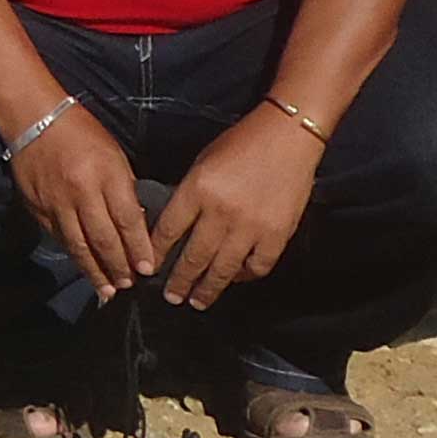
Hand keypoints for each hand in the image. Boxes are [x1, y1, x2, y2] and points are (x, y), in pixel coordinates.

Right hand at [6, 100, 154, 302]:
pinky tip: (84, 267)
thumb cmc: (81, 132)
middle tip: (130, 285)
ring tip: (108, 290)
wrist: (33, 117)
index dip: (139, 248)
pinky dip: (74, 255)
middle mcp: (81, 192)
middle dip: (119, 267)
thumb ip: (124, 189)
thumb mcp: (114, 154)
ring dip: (96, 271)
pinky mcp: (38, 208)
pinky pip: (60, 238)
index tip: (148, 269)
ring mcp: (57, 203)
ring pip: (79, 246)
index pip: (127, 220)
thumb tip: (135, 225)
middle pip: (104, 239)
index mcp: (105, 174)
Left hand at [155, 105, 323, 309]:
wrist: (287, 136)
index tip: (149, 269)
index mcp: (198, 189)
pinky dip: (245, 276)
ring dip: (208, 289)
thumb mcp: (202, 162)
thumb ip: (189, 195)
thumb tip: (176, 228)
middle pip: (193, 257)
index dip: (156, 254)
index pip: (168, 230)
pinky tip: (235, 278)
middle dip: (179, 281)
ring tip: (197, 301)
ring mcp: (251, 227)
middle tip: (171, 297)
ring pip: (223, 269)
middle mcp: (221, 212)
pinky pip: (257, 266)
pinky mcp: (277, 235)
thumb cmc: (241, 144)